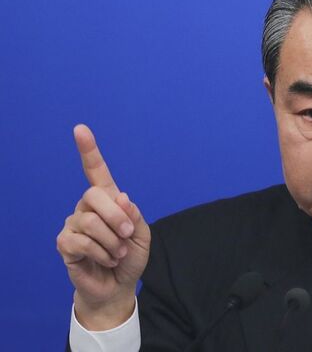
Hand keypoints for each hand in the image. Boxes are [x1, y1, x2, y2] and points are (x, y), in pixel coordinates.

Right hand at [56, 124, 150, 329]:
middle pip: (94, 195)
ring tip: (118, 253)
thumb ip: (134, 215)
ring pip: (91, 222)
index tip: (80, 129)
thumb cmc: (130, 256)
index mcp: (107, 199)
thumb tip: (120, 197)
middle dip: (116, 217)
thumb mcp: (142, 234)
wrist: (119, 285)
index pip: (96, 171)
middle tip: (128, 235)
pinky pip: (82, 242)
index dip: (88, 150)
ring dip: (113, 241)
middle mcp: (87, 207)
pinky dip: (102, 253)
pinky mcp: (65, 243)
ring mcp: (74, 224)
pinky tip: (106, 260)